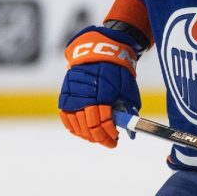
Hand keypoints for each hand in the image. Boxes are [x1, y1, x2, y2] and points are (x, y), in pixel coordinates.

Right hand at [58, 26, 141, 147]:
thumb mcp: (128, 89)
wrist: (98, 52)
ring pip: (77, 125)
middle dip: (100, 138)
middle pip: (90, 127)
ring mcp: (73, 97)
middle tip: (108, 142)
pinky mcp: (65, 95)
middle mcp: (86, 98)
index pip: (104, 124)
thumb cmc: (117, 71)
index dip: (110, 135)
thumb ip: (129, 110)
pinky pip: (66, 117)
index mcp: (104, 95)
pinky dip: (74, 127)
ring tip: (97, 137)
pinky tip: (83, 131)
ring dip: (88, 135)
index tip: (116, 140)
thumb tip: (131, 131)